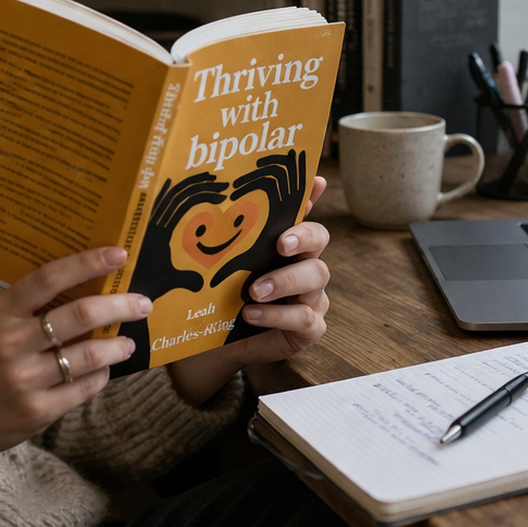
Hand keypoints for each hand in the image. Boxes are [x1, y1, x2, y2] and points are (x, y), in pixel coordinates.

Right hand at [0, 246, 148, 501]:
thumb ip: (21, 311)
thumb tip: (77, 288)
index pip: (48, 279)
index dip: (87, 263)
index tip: (118, 254)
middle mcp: (11, 343)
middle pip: (79, 315)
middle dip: (119, 306)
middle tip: (142, 303)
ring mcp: (25, 380)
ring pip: (88, 355)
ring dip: (116, 346)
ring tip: (127, 342)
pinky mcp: (37, 411)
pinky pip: (82, 389)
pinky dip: (99, 376)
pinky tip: (103, 370)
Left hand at [167, 175, 331, 405]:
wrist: (214, 344)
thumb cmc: (222, 298)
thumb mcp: (219, 265)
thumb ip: (222, 240)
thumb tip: (207, 204)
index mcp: (287, 246)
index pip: (302, 212)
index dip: (312, 197)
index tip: (315, 182)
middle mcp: (305, 265)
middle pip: (320, 239)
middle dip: (303, 236)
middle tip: (280, 244)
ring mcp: (312, 297)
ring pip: (316, 277)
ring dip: (284, 281)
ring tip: (254, 290)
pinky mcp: (309, 328)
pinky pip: (305, 318)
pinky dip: (278, 315)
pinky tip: (252, 313)